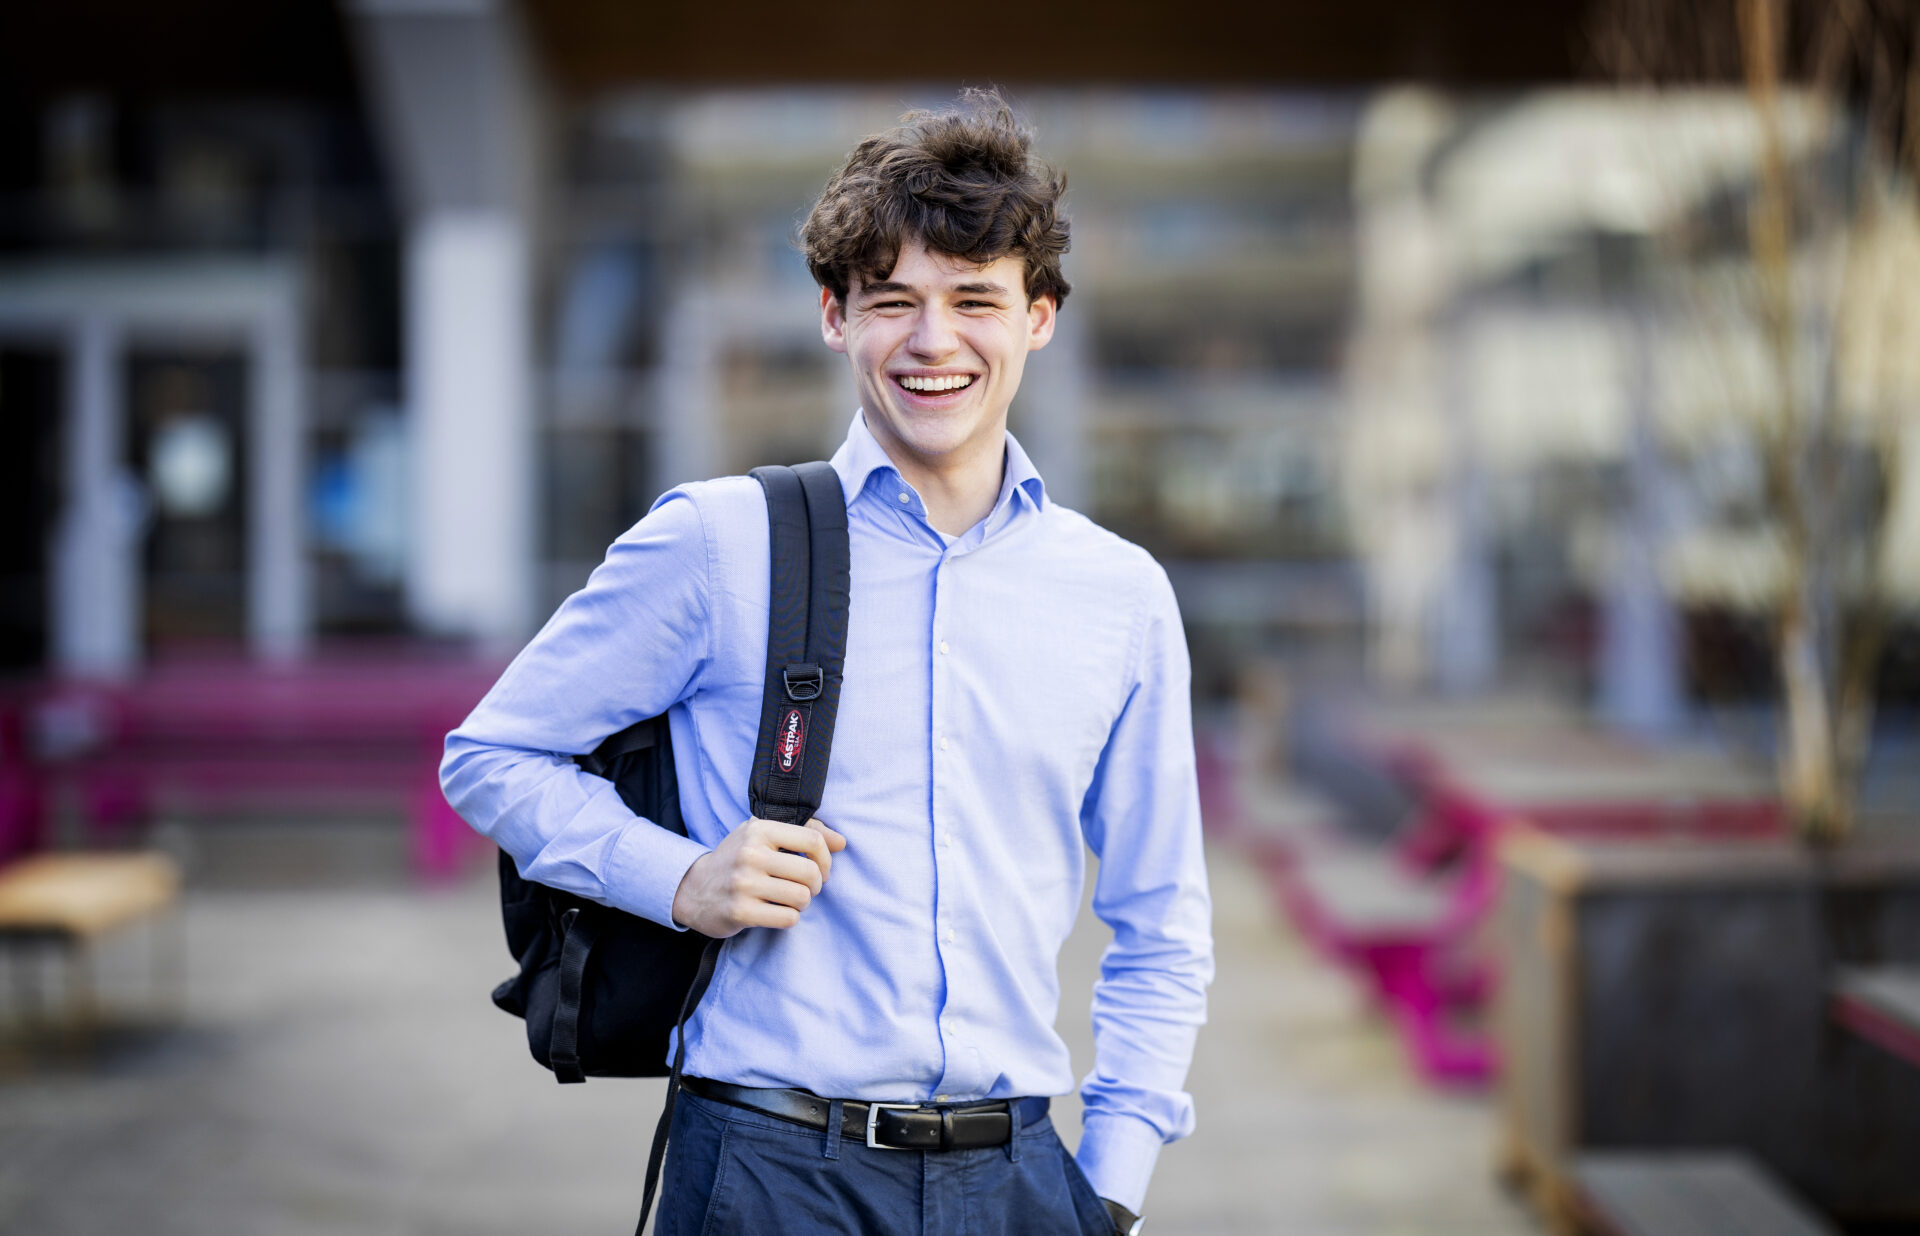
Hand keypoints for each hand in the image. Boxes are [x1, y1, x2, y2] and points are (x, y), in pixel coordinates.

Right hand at [671, 816, 845, 936]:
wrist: (693, 889)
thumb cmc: (737, 859)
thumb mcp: (763, 835)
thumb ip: (804, 833)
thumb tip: (842, 842)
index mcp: (758, 830)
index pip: (812, 839)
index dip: (826, 857)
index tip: (821, 867)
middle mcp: (750, 854)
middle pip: (811, 872)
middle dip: (816, 884)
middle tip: (805, 887)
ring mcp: (744, 884)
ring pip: (802, 897)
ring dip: (803, 903)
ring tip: (790, 900)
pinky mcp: (741, 912)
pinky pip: (788, 918)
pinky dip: (789, 917)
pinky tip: (776, 911)